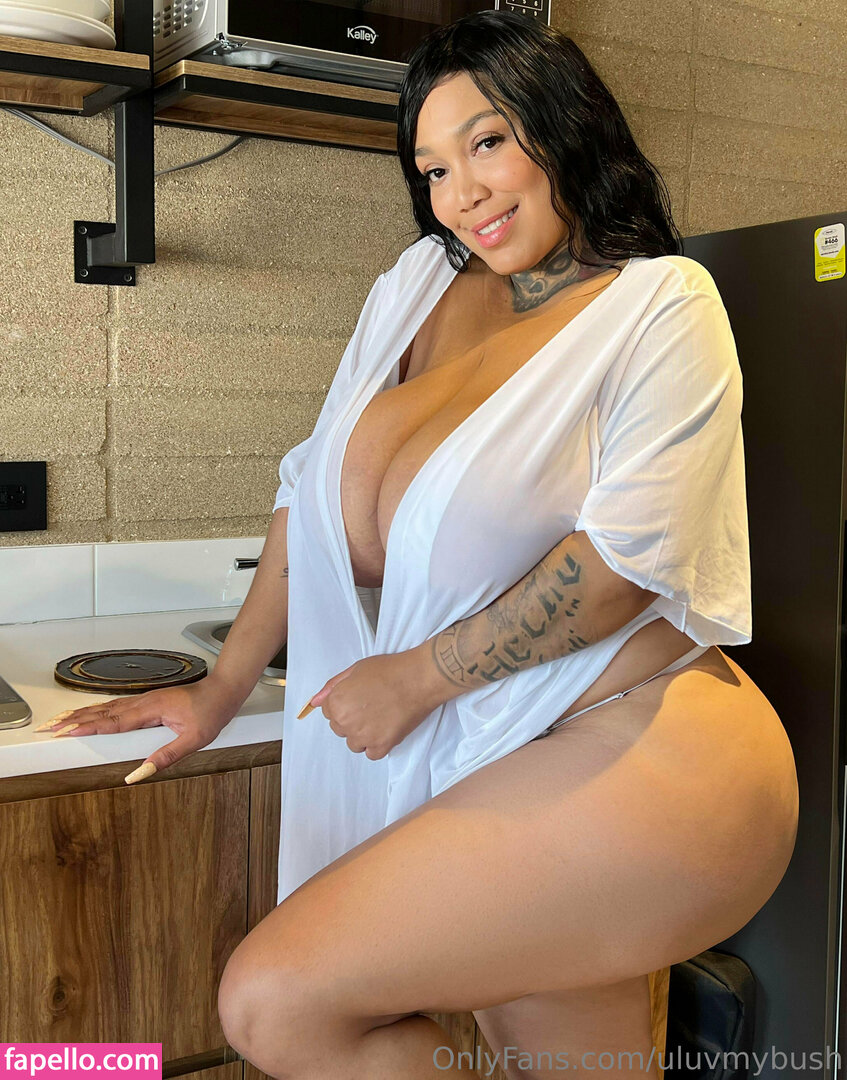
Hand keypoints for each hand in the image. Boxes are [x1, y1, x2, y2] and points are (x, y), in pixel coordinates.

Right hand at [33, 678, 238, 783]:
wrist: (224, 690)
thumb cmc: (212, 711)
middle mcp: (145, 702)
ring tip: (61, 719)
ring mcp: (146, 700)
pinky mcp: (149, 701)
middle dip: (75, 719)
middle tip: (50, 726)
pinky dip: (98, 710)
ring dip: (82, 713)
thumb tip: (140, 773)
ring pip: (107, 707)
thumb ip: (166, 757)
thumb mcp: (194, 740)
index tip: (67, 731)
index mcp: (152, 710)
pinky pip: (117, 706)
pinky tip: (90, 712)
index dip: (88, 726)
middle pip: (103, 712)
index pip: (113, 721)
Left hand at [303, 651, 439, 760]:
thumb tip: (315, 701)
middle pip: (340, 728)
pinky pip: (371, 754)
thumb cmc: (391, 670)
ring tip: (379, 716)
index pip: (328, 712)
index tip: (357, 699)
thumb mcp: (356, 669)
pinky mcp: (382, 745)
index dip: (343, 703)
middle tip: (370, 705)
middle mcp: (346, 722)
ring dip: (363, 734)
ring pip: (354, 743)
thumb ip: (332, 686)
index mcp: (337, 702)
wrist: (419, 679)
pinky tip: (385, 729)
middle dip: (351, 719)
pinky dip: (377, 745)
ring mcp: (364, 736)